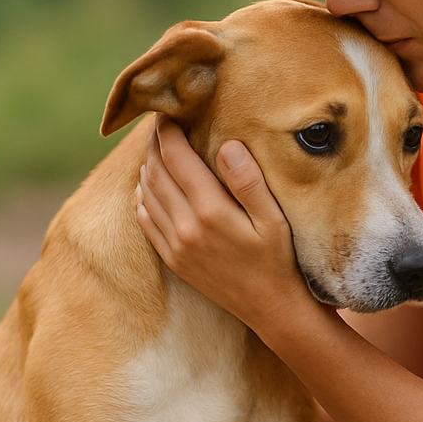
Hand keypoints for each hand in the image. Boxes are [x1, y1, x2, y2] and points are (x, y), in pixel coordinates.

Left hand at [136, 116, 317, 329]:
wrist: (271, 308)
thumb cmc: (279, 259)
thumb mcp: (274, 218)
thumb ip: (249, 180)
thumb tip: (227, 144)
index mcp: (210, 211)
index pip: (176, 158)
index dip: (168, 131)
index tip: (169, 113)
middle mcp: (185, 227)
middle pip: (155, 172)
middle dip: (155, 144)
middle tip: (160, 124)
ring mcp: (175, 246)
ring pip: (146, 194)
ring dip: (148, 167)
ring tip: (157, 149)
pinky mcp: (173, 260)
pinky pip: (145, 221)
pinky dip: (143, 197)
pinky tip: (151, 186)